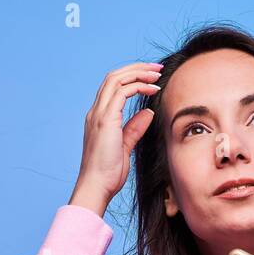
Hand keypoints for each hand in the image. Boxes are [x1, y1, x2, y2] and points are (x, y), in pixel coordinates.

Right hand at [69, 61, 163, 215]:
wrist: (96, 186)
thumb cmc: (107, 173)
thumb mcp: (124, 147)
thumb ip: (134, 129)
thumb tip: (148, 113)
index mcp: (99, 117)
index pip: (113, 87)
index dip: (133, 77)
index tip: (153, 78)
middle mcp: (96, 112)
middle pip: (114, 77)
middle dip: (137, 68)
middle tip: (157, 68)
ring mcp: (99, 114)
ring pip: (116, 79)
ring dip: (138, 72)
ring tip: (157, 74)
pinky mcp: (105, 120)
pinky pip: (122, 92)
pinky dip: (138, 86)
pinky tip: (153, 89)